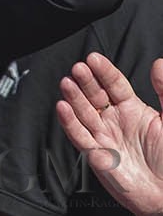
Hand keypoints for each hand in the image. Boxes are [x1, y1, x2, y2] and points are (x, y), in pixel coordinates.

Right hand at [56, 51, 162, 215]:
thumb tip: (159, 64)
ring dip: (74, 98)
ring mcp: (104, 137)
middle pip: (95, 95)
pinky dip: (70, 123)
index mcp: (132, 109)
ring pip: (84, 113)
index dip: (104, 71)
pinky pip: (80, 137)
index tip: (93, 58)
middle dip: (85, 81)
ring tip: (67, 83)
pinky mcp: (97, 157)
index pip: (114, 84)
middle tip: (78, 69)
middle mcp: (114, 121)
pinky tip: (63, 108)